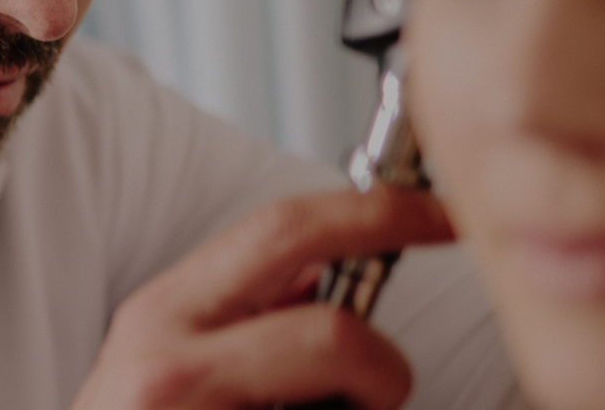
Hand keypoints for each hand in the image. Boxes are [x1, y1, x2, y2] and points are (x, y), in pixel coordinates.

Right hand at [69, 186, 453, 409]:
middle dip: (389, 358)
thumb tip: (328, 275)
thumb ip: (244, 315)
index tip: (441, 215)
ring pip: (344, 398)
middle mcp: (169, 363)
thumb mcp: (168, 361)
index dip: (378, 214)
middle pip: (334, 333)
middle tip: (406, 371)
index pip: (283, 231)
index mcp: (163, 312)